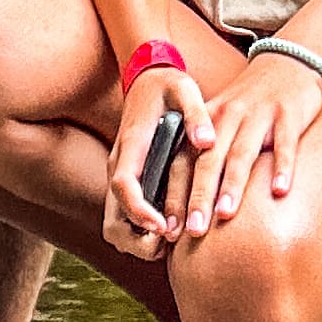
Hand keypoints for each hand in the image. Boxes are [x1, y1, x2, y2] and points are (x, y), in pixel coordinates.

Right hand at [103, 68, 209, 258]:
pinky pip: (127, 221)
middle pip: (114, 222)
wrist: (146, 80)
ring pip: (117, 228)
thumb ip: (196, 113)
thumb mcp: (184, 88)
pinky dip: (143, 234)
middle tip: (172, 238)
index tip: (163, 226)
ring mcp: (122, 178)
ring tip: (175, 237)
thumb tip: (207, 142)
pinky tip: (173, 227)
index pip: (124, 186)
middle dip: (138, 241)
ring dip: (141, 242)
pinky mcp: (129, 185)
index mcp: (131, 145)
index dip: (140, 212)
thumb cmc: (167, 86)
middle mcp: (120, 166)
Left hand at [177, 54, 321, 241]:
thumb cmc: (251, 105)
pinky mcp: (287, 115)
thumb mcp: (223, 121)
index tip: (171, 229)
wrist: (286, 64)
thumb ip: (207, 156)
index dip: (176, 194)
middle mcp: (229, 118)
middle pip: (210, 160)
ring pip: (242, 153)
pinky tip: (279, 191)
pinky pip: (284, 143)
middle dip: (199, 196)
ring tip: (225, 214)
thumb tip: (189, 207)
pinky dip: (281, 166)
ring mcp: (258, 115)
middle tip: (193, 230)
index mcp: (208, 122)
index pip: (185, 160)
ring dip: (232, 184)